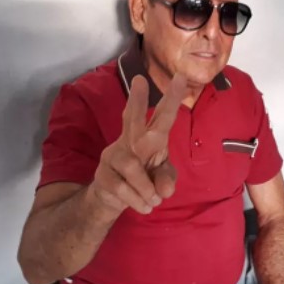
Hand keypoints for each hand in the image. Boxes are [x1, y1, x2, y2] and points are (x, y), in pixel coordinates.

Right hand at [89, 74, 185, 219]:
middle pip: (132, 118)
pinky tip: (144, 206)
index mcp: (148, 137)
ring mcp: (113, 156)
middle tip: (140, 79)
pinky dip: (138, 201)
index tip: (180, 77)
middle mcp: (129, 141)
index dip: (171, 98)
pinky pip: (123, 189)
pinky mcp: (103, 174)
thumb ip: (166, 179)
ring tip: (154, 200)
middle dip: (136, 100)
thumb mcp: (161, 179)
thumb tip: (164, 190)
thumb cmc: (143, 181)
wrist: (112, 200)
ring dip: (146, 189)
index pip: (161, 116)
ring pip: (133, 169)